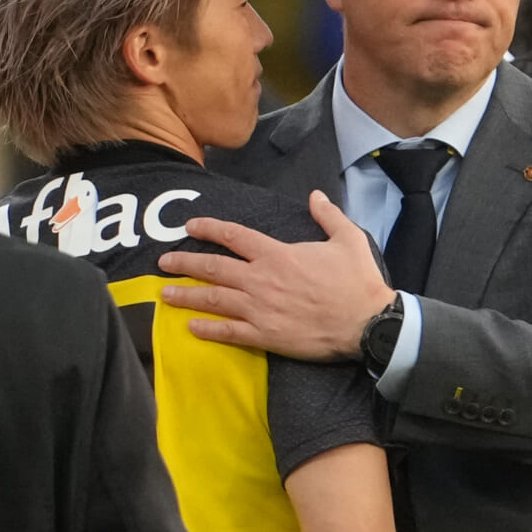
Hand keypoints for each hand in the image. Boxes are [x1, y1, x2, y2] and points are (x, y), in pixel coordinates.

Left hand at [158, 191, 391, 359]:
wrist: (367, 323)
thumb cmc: (358, 281)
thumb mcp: (348, 238)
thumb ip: (328, 215)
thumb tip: (315, 196)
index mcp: (278, 255)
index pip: (235, 236)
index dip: (209, 229)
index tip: (190, 227)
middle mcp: (262, 280)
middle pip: (214, 268)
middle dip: (185, 263)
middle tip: (163, 262)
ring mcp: (260, 309)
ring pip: (214, 300)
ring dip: (186, 295)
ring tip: (164, 294)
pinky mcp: (265, 335)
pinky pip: (229, 332)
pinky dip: (207, 329)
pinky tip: (191, 326)